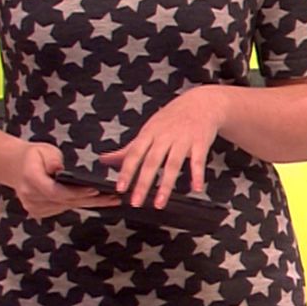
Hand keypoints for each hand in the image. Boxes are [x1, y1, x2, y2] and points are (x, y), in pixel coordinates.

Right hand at [13, 142, 123, 219]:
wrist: (16, 167)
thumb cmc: (34, 156)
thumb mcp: (44, 150)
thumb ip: (52, 160)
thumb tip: (60, 170)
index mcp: (30, 180)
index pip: (56, 191)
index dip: (76, 192)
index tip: (95, 190)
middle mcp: (31, 197)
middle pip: (65, 201)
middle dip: (91, 200)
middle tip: (114, 198)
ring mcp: (34, 207)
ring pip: (67, 207)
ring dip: (89, 204)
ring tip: (112, 200)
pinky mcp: (40, 212)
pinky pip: (63, 208)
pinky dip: (80, 204)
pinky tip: (97, 202)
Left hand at [99, 86, 224, 208]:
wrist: (201, 102)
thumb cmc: (172, 118)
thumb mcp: (148, 129)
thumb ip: (128, 148)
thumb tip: (105, 159)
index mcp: (150, 133)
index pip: (135, 154)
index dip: (127, 171)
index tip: (120, 188)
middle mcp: (165, 136)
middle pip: (152, 161)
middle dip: (143, 183)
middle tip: (135, 202)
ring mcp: (183, 139)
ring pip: (173, 164)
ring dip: (166, 185)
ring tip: (159, 203)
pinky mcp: (200, 142)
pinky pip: (198, 161)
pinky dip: (198, 175)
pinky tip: (196, 189)